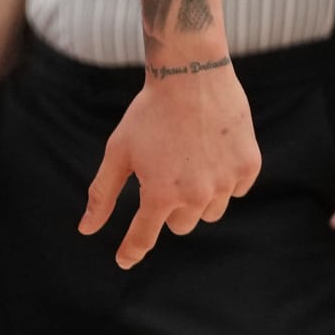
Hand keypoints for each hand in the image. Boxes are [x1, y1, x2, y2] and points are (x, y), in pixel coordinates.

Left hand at [80, 63, 260, 268]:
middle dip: (171, 208)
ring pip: (211, 211)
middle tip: (166, 174)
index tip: (124, 260)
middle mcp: (196, 196)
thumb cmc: (148, 114)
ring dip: (200, 197)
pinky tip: (213, 152)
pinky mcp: (249, 167)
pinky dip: (225, 178)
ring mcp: (226, 182)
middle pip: (182, 225)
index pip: (144, 237)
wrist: (190, 75)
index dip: (131, 250)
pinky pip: (236, 188)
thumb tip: (86, 230)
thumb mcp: (118, 152)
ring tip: (190, 161)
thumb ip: (102, 194)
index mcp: (159, 195)